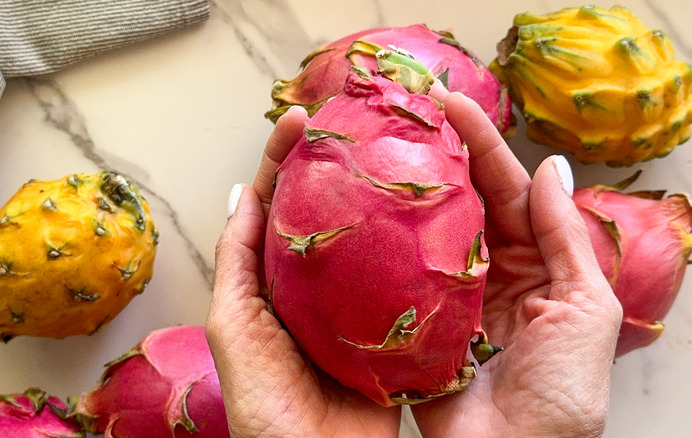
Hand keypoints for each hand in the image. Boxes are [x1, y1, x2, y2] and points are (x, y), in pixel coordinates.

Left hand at [205, 107, 401, 437]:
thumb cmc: (263, 403)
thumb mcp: (233, 324)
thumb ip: (237, 260)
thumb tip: (241, 194)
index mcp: (278, 278)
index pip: (281, 205)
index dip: (288, 159)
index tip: (304, 117)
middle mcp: (320, 283)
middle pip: (333, 212)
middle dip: (345, 165)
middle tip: (363, 121)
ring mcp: (360, 302)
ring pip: (375, 238)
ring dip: (387, 197)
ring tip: (403, 150)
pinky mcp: (396, 327)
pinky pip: (410, 278)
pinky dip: (421, 245)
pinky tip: (436, 214)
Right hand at [408, 89, 622, 436]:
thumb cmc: (561, 395)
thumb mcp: (586, 309)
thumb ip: (565, 238)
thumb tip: (550, 169)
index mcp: (537, 264)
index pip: (506, 189)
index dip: (482, 143)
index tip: (451, 102)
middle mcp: (489, 271)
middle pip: (462, 200)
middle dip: (438, 153)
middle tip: (405, 112)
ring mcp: (447, 294)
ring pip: (425, 231)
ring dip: (405, 191)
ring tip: (376, 147)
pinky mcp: (413, 321)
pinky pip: (395, 273)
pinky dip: (379, 243)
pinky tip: (359, 214)